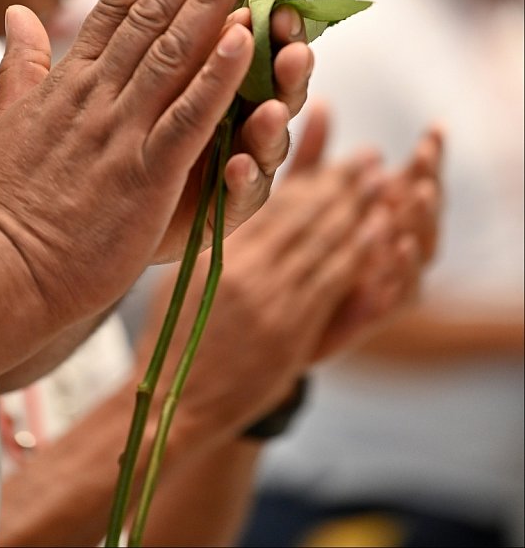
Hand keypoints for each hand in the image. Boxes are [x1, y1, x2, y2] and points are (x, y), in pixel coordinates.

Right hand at [0, 0, 282, 330]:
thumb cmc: (6, 205)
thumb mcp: (6, 123)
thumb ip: (21, 64)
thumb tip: (19, 13)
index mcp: (68, 83)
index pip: (114, 5)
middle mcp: (96, 96)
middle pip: (149, 15)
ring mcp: (121, 133)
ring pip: (172, 54)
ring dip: (208, 1)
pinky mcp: (143, 176)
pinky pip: (188, 118)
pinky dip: (218, 76)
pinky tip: (245, 38)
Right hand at [134, 108, 389, 445]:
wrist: (176, 402)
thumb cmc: (174, 338)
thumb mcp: (183, 277)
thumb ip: (215, 239)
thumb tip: (238, 198)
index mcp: (219, 252)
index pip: (275, 204)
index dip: (311, 176)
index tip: (336, 155)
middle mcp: (248, 269)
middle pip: (304, 216)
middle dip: (342, 184)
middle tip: (370, 158)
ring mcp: (272, 300)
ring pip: (323, 244)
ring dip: (359, 211)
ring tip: (384, 184)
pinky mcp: (291, 330)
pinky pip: (331, 283)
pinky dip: (358, 254)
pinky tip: (380, 233)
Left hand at [311, 125, 443, 360]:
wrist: (269, 319)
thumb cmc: (290, 250)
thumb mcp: (298, 196)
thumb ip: (313, 156)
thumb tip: (320, 102)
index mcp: (384, 211)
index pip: (417, 177)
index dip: (430, 156)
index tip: (434, 131)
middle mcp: (394, 243)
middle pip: (426, 213)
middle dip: (429, 186)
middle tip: (427, 165)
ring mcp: (389, 279)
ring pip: (419, 251)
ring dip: (422, 221)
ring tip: (418, 195)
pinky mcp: (374, 312)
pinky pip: (398, 295)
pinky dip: (401, 269)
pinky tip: (398, 245)